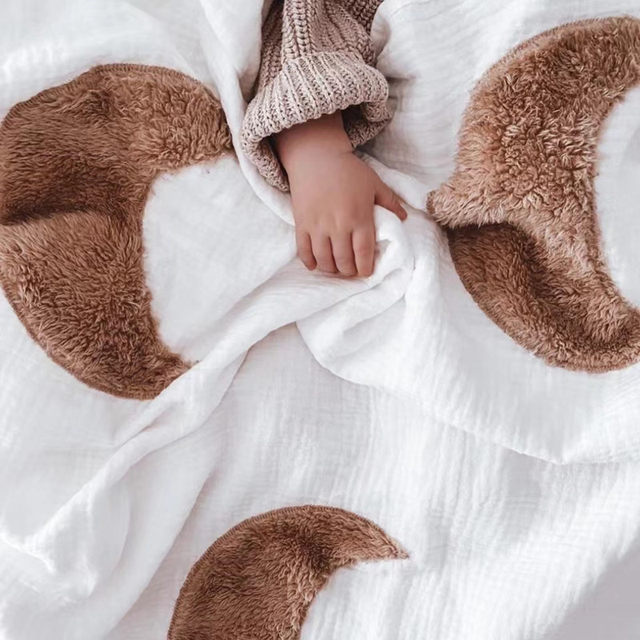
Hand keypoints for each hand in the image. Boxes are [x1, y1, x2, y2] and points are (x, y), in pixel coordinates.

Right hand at [274, 112, 406, 276]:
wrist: (316, 156)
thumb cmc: (348, 170)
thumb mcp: (374, 183)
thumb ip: (390, 202)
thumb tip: (405, 218)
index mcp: (359, 217)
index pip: (363, 253)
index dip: (365, 268)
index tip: (366, 272)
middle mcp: (338, 225)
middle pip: (344, 261)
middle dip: (349, 271)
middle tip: (351, 270)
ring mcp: (318, 226)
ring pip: (324, 260)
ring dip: (331, 269)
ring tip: (336, 268)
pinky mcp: (301, 224)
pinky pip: (303, 250)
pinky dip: (309, 262)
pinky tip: (315, 265)